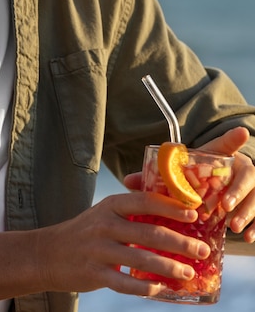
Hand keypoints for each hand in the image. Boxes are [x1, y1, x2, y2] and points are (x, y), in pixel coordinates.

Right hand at [36, 191, 209, 296]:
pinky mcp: (94, 274)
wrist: (48, 253)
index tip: (194, 214)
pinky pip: (124, 283)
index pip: (145, 201)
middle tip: (201, 249)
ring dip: (169, 267)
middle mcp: (105, 225)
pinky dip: (144, 287)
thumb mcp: (104, 212)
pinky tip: (160, 289)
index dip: (171, 207)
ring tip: (188, 272)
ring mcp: (99, 250)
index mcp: (110, 205)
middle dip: (180, 242)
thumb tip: (170, 212)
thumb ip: (131, 210)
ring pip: (141, 259)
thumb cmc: (85, 232)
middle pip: (149, 232)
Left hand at [125, 127, 254, 243]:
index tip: (242, 132)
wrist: (217, 190)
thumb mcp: (182, 176)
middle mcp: (240, 169)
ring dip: (247, 212)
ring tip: (233, 227)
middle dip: (238, 191)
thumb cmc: (196, 181)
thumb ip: (159, 178)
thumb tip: (128, 181)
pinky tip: (248, 238)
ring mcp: (251, 187)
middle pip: (247, 175)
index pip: (227, 145)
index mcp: (220, 157)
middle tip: (225, 206)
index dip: (234, 138)